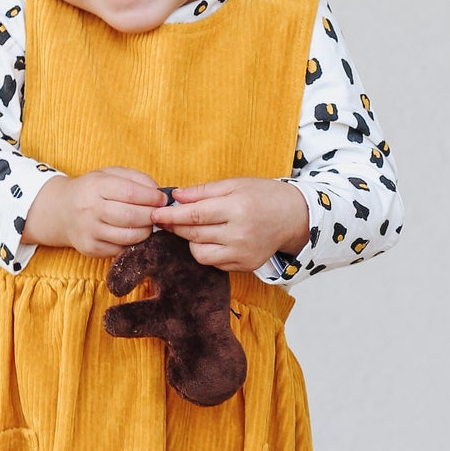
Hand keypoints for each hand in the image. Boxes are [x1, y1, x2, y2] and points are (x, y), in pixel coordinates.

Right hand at [22, 167, 164, 257]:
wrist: (61, 211)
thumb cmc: (92, 190)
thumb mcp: (109, 174)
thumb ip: (136, 178)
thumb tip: (159, 193)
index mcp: (95, 186)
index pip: (130, 193)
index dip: (152, 197)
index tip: (162, 199)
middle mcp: (89, 209)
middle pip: (131, 216)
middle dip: (152, 216)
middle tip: (159, 214)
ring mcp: (89, 231)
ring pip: (128, 236)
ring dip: (146, 231)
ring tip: (148, 224)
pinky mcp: (90, 249)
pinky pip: (121, 249)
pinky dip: (133, 242)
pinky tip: (133, 233)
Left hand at [153, 177, 310, 271]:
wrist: (294, 217)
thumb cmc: (264, 195)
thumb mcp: (235, 184)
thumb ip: (203, 191)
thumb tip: (176, 196)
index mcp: (237, 208)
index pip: (194, 216)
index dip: (171, 216)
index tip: (155, 214)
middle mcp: (240, 234)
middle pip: (194, 235)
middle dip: (175, 227)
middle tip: (165, 219)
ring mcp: (243, 253)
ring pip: (200, 254)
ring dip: (190, 241)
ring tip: (195, 228)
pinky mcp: (245, 266)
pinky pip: (214, 262)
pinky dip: (206, 251)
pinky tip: (212, 238)